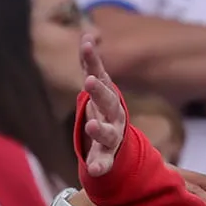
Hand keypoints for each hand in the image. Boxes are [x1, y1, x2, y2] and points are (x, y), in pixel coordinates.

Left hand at [76, 33, 127, 180]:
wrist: (118, 143)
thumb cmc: (104, 110)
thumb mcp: (99, 87)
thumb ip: (92, 64)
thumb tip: (88, 35)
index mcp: (110, 96)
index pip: (102, 76)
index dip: (93, 61)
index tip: (87, 45)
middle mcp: (114, 115)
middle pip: (108, 102)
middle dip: (100, 92)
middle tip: (90, 81)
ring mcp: (112, 137)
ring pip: (108, 133)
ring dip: (100, 130)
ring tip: (91, 126)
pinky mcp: (107, 157)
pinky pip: (104, 162)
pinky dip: (99, 166)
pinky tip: (93, 170)